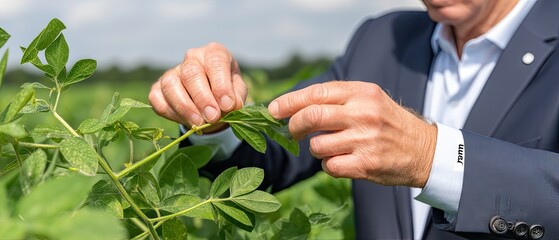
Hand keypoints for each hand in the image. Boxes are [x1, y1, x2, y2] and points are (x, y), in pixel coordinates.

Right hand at [149, 42, 246, 131]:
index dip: (221, 85)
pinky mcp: (158, 87)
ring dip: (184, 107)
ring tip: (199, 124)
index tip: (227, 105)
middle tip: (213, 117)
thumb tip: (229, 105)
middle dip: (202, 99)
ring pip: (170, 85)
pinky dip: (170, 113)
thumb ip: (236, 97)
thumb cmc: (227, 91)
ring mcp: (173, 71)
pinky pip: (157, 99)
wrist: (213, 100)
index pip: (215, 62)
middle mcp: (192, 58)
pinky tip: (186, 122)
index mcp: (214, 53)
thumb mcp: (238, 92)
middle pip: (191, 74)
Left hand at [268, 81, 436, 187]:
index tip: (273, 110)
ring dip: (316, 148)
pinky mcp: (365, 165)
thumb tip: (294, 106)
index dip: (290, 102)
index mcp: (362, 93)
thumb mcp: (369, 99)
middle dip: (294, 125)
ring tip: (333, 147)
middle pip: (311, 116)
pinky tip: (343, 160)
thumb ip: (337, 99)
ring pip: (317, 145)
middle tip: (292, 132)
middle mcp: (363, 114)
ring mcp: (365, 140)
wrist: (424, 150)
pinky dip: (329, 165)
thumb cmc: (387, 122)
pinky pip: (329, 166)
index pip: (317, 93)